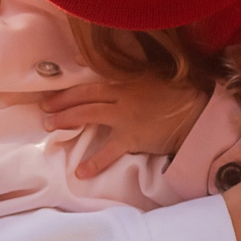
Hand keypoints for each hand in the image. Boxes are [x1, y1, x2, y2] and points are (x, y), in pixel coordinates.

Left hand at [39, 75, 210, 177]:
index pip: (90, 85)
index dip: (68, 90)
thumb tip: (103, 68)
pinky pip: (110, 151)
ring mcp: (126, 116)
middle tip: (44, 111)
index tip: (50, 95)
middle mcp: (121, 96)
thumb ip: (131, 71)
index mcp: (125, 81)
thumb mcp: (153, 74)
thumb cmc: (177, 92)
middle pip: (84, 98)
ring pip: (89, 115)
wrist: (196, 110)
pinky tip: (80, 172)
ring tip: (51, 128)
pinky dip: (95, 162)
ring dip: (67, 121)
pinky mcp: (133, 136)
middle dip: (61, 104)